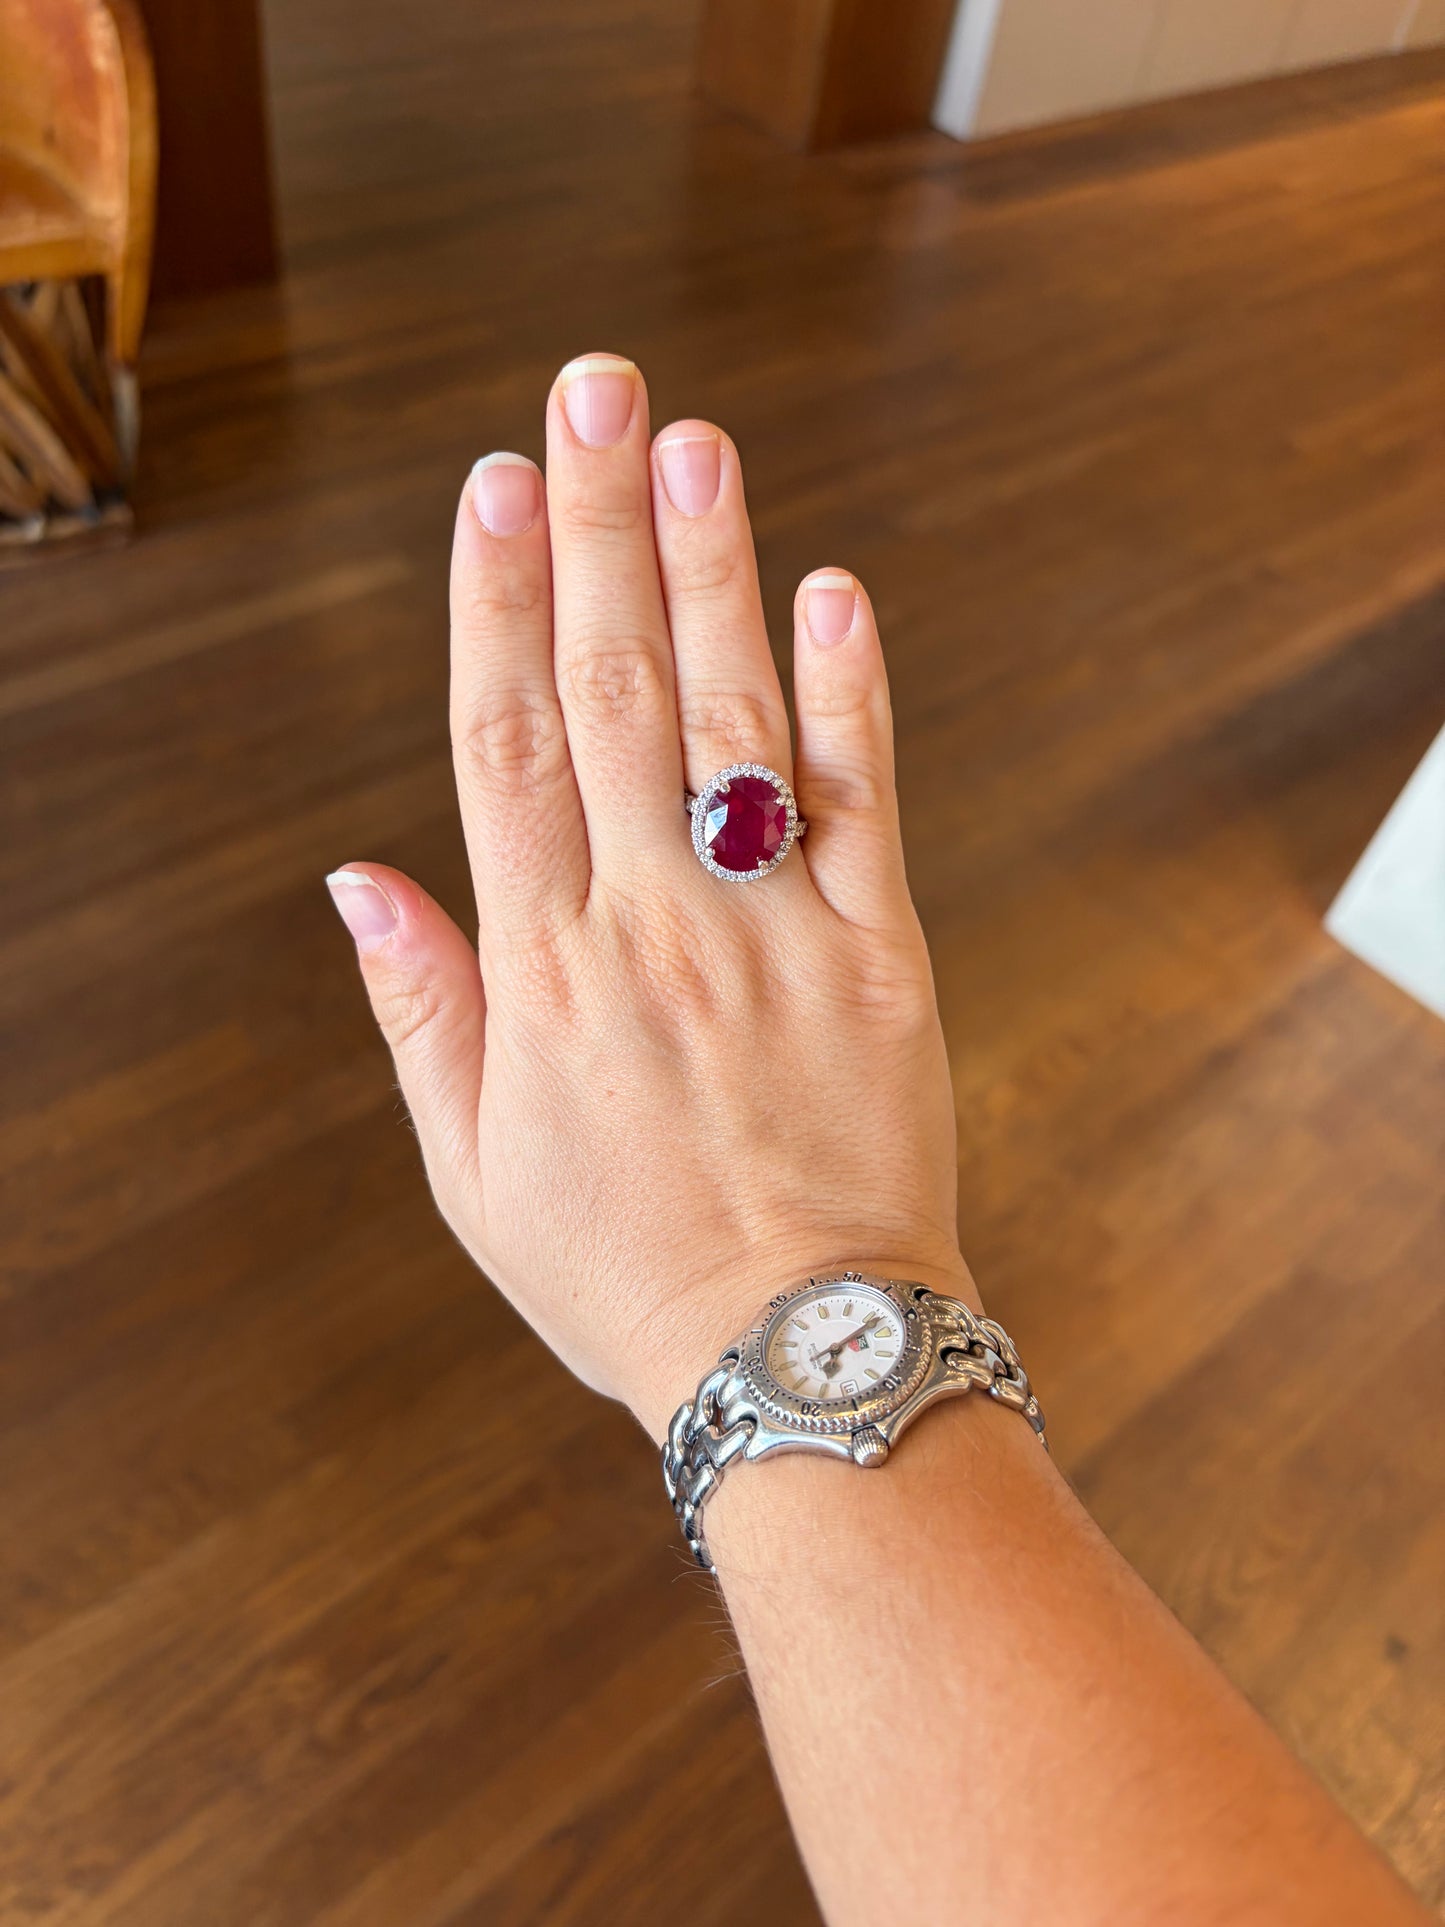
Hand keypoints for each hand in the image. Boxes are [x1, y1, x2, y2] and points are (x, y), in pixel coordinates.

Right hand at [327, 354, 974, 1438]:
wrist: (799, 1355)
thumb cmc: (622, 1269)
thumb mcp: (473, 1169)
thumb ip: (424, 1010)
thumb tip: (357, 879)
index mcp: (545, 969)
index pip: (505, 746)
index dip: (492, 604)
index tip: (493, 485)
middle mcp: (653, 923)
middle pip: (614, 693)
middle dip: (598, 532)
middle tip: (596, 391)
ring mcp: (773, 932)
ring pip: (735, 720)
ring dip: (713, 573)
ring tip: (696, 443)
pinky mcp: (880, 958)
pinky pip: (864, 806)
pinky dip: (852, 696)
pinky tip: (832, 590)